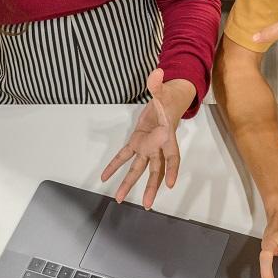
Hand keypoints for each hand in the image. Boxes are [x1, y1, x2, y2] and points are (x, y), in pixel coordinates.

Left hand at [101, 69, 194, 209]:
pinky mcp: (137, 144)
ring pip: (139, 169)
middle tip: (147, 204)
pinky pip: (124, 157)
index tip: (171, 184)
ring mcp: (147, 147)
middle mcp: (157, 146)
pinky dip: (114, 166)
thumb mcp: (163, 90)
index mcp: (166, 136)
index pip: (172, 156)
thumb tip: (156, 73)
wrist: (168, 101)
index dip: (172, 169)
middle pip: (155, 170)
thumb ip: (158, 84)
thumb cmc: (168, 98)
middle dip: (151, 187)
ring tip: (119, 199)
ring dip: (129, 184)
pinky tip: (105, 177)